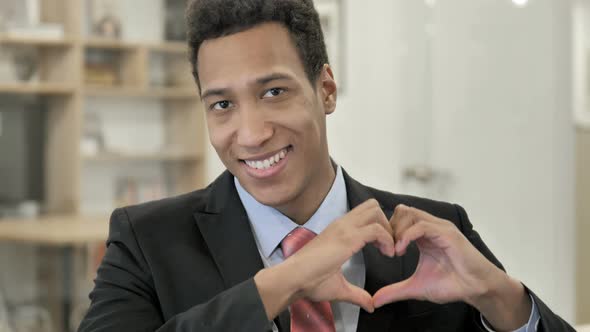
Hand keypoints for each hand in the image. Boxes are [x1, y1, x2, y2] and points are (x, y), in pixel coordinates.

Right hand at [254, 199, 394, 319]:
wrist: (293, 279)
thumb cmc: (309, 281)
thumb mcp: (339, 287)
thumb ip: (357, 294)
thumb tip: (370, 304)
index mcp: (339, 231)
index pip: (365, 213)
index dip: (380, 227)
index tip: (383, 248)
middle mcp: (342, 224)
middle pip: (372, 206)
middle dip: (387, 223)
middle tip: (389, 245)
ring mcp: (344, 229)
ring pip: (376, 211)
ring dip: (388, 230)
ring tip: (389, 250)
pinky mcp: (347, 238)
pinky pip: (376, 229)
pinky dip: (387, 240)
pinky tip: (386, 254)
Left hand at [373, 204, 531, 329]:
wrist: (476, 289)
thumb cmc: (452, 284)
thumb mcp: (416, 287)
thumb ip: (395, 291)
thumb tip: (376, 301)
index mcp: (423, 235)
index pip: (398, 219)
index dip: (386, 232)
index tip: (382, 250)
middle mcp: (430, 227)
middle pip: (401, 211)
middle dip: (389, 228)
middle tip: (387, 249)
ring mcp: (439, 228)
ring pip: (409, 213)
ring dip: (397, 230)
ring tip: (395, 251)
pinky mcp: (447, 233)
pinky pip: (422, 225)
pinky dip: (407, 235)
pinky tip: (401, 250)